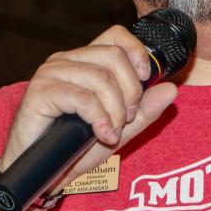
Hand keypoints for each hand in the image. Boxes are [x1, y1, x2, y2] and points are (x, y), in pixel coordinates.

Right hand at [0, 25, 177, 188]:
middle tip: (127, 119)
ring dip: (115, 110)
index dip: (137, 52)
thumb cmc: (75, 149)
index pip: (116, 36)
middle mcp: (67, 60)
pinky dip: (99, 118)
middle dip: (130, 91)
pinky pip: (82, 97)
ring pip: (100, 77)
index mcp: (85, 61)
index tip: (147, 77)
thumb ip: (145, 110)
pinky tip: (103, 135)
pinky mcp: (39, 91)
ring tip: (112, 132)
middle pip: (113, 57)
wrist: (41, 175)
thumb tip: (171, 88)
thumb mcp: (120, 130)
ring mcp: (51, 73)